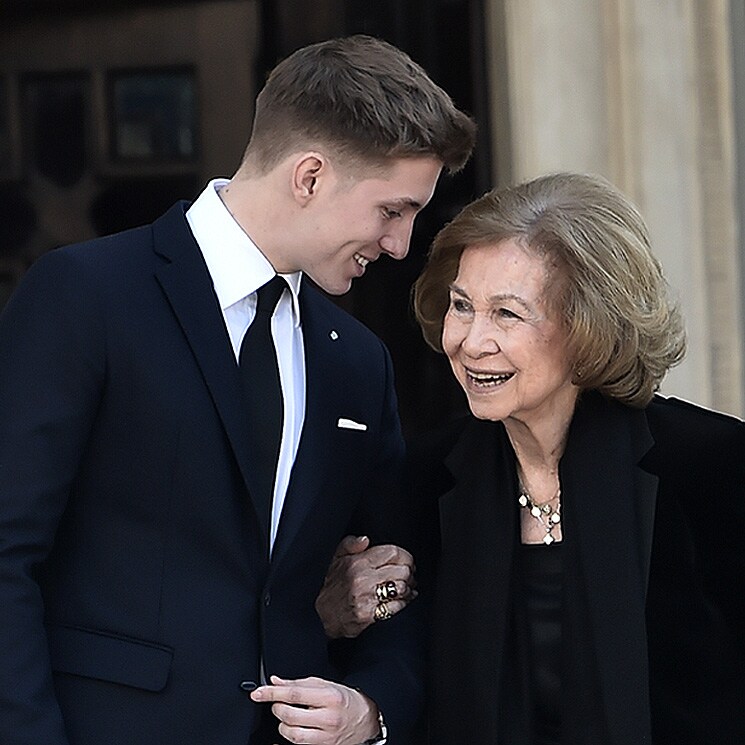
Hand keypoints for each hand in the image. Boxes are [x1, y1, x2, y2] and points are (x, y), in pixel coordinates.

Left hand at [251, 675, 379, 744]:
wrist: (366, 719)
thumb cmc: (345, 699)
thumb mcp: (325, 684)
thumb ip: (299, 683)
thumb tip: (275, 682)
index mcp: (329, 696)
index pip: (294, 694)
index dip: (272, 693)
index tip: (257, 693)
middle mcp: (328, 718)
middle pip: (290, 716)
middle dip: (277, 708)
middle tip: (277, 703)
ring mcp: (326, 737)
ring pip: (293, 735)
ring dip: (283, 725)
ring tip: (286, 717)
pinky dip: (291, 736)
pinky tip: (293, 728)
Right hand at [316, 535, 416, 638]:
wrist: (320, 617)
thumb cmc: (331, 586)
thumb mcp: (335, 559)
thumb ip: (350, 544)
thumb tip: (365, 539)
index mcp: (357, 562)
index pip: (392, 553)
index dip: (405, 555)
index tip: (407, 560)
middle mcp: (363, 579)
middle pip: (402, 571)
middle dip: (409, 572)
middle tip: (409, 574)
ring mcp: (367, 598)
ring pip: (402, 588)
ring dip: (408, 588)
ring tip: (407, 587)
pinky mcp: (370, 616)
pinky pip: (397, 607)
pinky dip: (404, 603)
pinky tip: (403, 600)